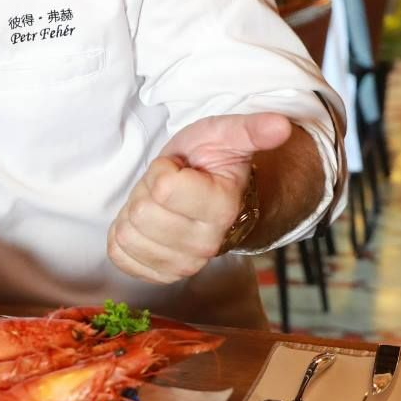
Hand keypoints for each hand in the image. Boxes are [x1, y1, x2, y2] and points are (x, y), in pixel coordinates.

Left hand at [107, 112, 291, 283]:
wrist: (206, 194)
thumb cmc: (211, 161)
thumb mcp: (225, 135)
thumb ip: (251, 130)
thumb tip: (281, 126)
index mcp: (222, 208)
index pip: (163, 188)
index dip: (163, 170)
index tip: (181, 169)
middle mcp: (205, 245)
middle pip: (141, 213)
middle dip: (147, 191)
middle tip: (167, 187)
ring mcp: (183, 265)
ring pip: (127, 234)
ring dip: (134, 212)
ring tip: (160, 205)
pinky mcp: (158, 274)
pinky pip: (119, 254)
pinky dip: (123, 235)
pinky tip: (148, 225)